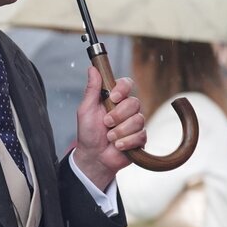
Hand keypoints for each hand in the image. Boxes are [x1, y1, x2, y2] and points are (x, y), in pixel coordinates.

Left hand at [72, 65, 145, 189]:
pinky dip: (126, 142)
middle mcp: (127, 109)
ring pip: (138, 120)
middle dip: (118, 115)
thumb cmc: (88, 133)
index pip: (127, 84)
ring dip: (120, 131)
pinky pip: (140, 135)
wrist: (93, 157)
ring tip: (109, 137)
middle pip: (134, 103)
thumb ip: (91, 90)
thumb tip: (92, 68)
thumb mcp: (86, 110)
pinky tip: (117, 146)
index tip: (114, 98)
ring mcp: (135, 123)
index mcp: (114, 99)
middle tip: (106, 123)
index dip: (123, 89)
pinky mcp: (140, 138)